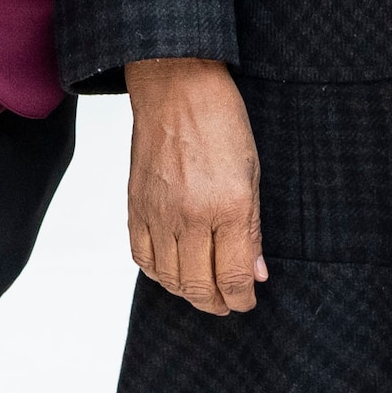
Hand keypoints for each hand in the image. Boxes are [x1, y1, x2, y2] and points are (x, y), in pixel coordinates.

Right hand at [125, 57, 264, 315]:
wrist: (175, 87)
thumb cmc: (221, 121)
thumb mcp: (252, 173)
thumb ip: (252, 229)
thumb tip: (255, 272)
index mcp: (227, 207)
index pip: (232, 276)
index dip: (241, 298)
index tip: (247, 302)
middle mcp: (190, 217)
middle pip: (199, 285)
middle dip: (216, 304)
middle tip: (228, 305)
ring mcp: (159, 213)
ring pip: (169, 278)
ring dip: (188, 293)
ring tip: (203, 293)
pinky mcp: (136, 206)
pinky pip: (141, 256)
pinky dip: (157, 273)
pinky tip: (171, 274)